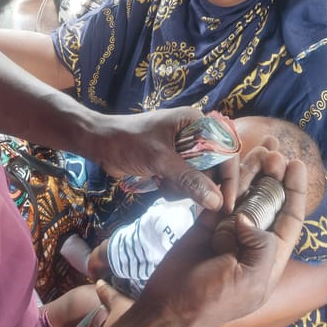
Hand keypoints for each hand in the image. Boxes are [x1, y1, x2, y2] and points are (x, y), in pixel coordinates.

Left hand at [96, 107, 227, 210]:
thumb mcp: (160, 160)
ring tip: (163, 183)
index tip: (226, 203)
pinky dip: (174, 188)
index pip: (226, 150)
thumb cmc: (128, 142)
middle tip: (179, 190)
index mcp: (196, 122)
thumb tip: (217, 201)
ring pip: (199, 178)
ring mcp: (182, 150)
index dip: (228, 177)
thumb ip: (189, 179)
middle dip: (199, 184)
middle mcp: (193, 134)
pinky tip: (158, 184)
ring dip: (184, 188)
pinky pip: (185, 182)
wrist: (99, 143)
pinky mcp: (171, 162)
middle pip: (214, 167)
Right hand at [134, 155, 306, 326]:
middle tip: (274, 149)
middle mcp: (252, 241)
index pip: (290, 218)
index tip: (296, 164)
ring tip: (260, 146)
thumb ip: (261, 248)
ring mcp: (229, 231)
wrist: (171, 306)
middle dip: (274, 174)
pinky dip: (224, 180)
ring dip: (253, 171)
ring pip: (244, 194)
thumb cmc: (213, 300)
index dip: (295, 191)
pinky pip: (219, 196)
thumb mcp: (249, 281)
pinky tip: (228, 161)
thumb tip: (248, 218)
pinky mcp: (206, 224)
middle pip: (269, 200)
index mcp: (270, 258)